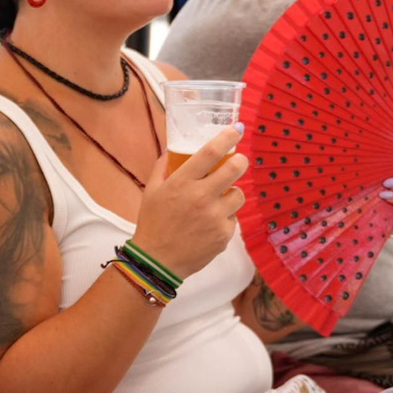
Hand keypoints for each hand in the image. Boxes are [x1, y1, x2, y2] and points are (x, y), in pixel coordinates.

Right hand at [133, 127, 246, 280]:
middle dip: (241, 160)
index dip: (228, 137)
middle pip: (235, 168)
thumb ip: (163, 166)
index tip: (236, 130)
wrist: (157, 262)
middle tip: (238, 161)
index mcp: (182, 183)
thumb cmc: (152, 223)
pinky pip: (232, 218)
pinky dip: (224, 218)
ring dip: (232, 193)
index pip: (211, 152)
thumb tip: (174, 149)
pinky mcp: (223, 235)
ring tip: (219, 199)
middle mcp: (201, 197)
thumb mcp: (151, 190)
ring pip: (239, 195)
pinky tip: (210, 224)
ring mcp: (215, 217)